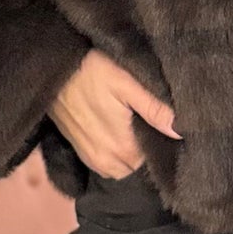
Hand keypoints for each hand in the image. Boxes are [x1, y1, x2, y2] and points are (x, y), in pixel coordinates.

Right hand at [50, 48, 180, 177]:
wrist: (50, 68)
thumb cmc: (90, 71)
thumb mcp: (126, 83)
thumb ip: (155, 108)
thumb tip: (182, 131)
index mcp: (124, 150)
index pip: (157, 159)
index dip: (164, 141)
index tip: (164, 123)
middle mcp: (108, 163)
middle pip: (141, 164)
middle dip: (148, 146)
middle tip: (150, 120)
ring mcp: (92, 159)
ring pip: (125, 165)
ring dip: (132, 150)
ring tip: (135, 123)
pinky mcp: (81, 152)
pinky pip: (108, 162)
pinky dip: (116, 150)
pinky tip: (119, 128)